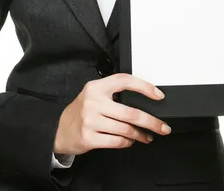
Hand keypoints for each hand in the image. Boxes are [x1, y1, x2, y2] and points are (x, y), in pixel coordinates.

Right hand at [53, 73, 170, 154]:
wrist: (60, 129)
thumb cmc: (83, 110)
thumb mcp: (95, 93)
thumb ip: (114, 92)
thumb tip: (145, 99)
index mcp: (97, 87)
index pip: (125, 81)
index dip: (145, 87)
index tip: (159, 95)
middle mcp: (93, 102)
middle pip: (130, 112)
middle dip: (151, 121)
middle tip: (163, 126)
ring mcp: (90, 120)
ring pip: (125, 129)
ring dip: (141, 134)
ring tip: (148, 136)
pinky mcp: (89, 137)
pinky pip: (116, 141)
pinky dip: (128, 142)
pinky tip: (131, 140)